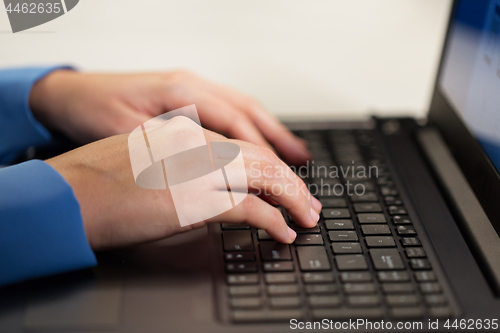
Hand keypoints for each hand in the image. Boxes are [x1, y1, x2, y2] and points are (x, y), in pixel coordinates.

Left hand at [30, 70, 310, 164]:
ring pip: (244, 108)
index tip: (282, 176)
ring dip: (271, 132)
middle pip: (249, 111)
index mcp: (182, 92)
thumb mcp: (129, 134)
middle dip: (279, 140)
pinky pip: (230, 110)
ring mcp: (191, 90)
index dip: (263, 151)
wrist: (68, 95)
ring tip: (295, 155)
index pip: (237, 122)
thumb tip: (210, 167)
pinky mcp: (186, 99)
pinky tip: (260, 140)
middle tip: (302, 167)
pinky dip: (251, 128)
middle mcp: (193, 86)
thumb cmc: (92, 111)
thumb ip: (172, 148)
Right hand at [46, 120, 321, 249]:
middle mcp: (195, 144)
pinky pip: (250, 208)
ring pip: (264, 178)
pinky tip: (283, 233)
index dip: (270, 163)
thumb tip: (203, 177)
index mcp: (183, 131)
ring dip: (292, 199)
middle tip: (308, 201)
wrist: (68, 194)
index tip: (284, 180)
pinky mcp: (195, 200)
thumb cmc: (96, 180)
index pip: (241, 144)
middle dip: (291, 181)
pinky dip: (273, 221)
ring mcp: (197, 170)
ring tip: (307, 216)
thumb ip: (177, 160)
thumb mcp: (143, 155)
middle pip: (261, 158)